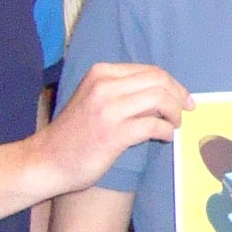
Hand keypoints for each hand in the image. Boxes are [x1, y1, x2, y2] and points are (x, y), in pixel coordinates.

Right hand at [34, 63, 191, 193]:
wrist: (47, 160)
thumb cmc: (75, 133)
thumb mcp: (96, 99)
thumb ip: (124, 92)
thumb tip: (165, 94)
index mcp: (101, 73)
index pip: (150, 71)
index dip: (173, 84)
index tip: (183, 98)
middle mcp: (104, 86)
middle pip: (159, 81)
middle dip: (179, 95)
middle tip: (185, 111)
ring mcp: (108, 109)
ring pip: (159, 98)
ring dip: (174, 113)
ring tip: (174, 125)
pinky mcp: (113, 134)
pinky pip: (153, 125)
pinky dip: (166, 130)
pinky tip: (165, 137)